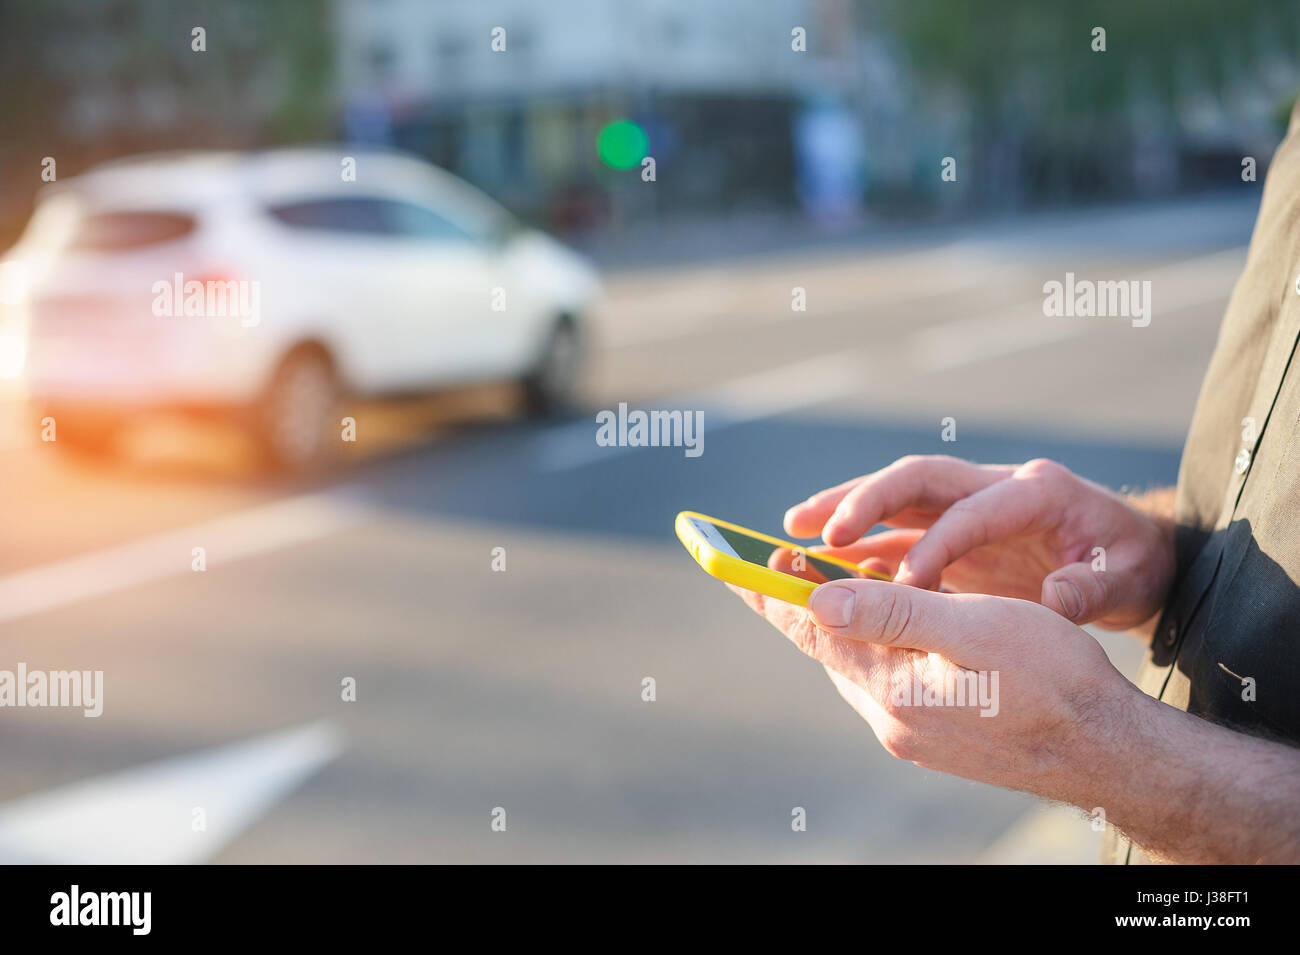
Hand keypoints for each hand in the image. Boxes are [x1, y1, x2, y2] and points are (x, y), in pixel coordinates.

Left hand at [733, 577, 1139, 796]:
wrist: (1107, 751)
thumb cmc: (1052, 680)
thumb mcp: (973, 629)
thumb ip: (893, 613)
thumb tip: (817, 596)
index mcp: (891, 689)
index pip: (811, 631)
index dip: (771, 591)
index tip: (733, 562)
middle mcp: (890, 717)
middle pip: (828, 646)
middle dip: (803, 599)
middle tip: (781, 557)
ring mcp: (911, 732)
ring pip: (858, 662)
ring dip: (843, 621)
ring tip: (832, 578)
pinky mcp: (933, 735)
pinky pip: (887, 679)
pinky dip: (877, 644)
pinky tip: (889, 623)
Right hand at [784, 456, 1174, 629]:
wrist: (1132, 556)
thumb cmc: (1131, 565)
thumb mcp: (1125, 579)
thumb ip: (1090, 589)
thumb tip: (1054, 599)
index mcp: (1036, 491)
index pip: (973, 510)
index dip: (937, 544)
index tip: (906, 586)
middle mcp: (993, 485)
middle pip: (916, 479)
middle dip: (863, 500)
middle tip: (814, 528)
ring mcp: (968, 503)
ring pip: (896, 498)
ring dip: (845, 511)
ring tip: (792, 532)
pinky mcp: (953, 529)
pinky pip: (897, 530)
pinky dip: (861, 545)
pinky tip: (823, 565)